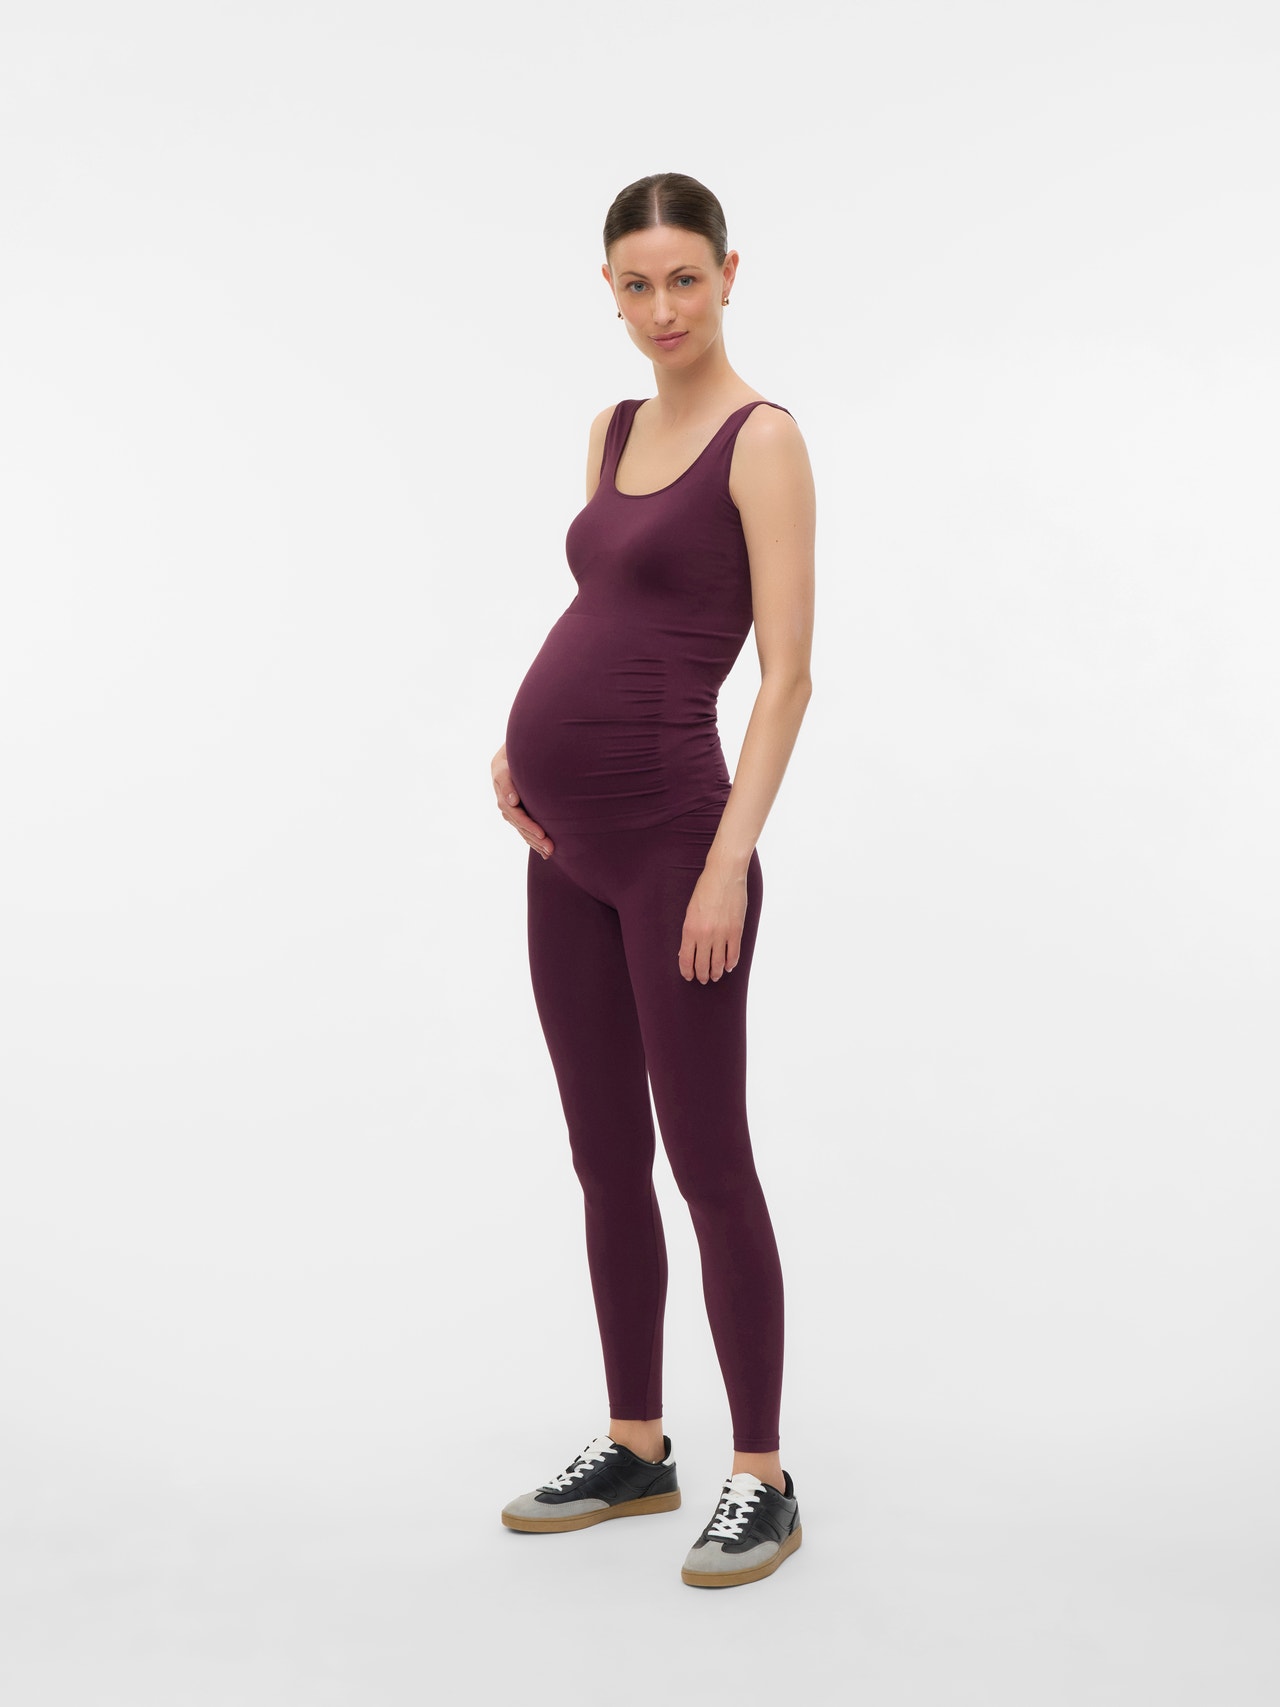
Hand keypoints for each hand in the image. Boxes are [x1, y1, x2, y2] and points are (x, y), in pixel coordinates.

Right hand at [491, 744, 553, 857]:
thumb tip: (513, 802)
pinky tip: (544, 852)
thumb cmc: (513, 756)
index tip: (542, 834)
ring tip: (549, 852)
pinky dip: (534, 841)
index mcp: (503, 790)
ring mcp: (511, 809)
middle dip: (534, 837)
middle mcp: (505, 802)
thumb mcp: (508, 763)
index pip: (515, 812)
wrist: (512, 754)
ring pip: (522, 829)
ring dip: (535, 842)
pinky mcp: (518, 813)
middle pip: (520, 824)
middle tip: (550, 847)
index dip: (528, 824)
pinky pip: (524, 829)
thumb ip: (508, 782)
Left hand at [678, 862, 747, 982]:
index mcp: (690, 929)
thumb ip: (689, 932)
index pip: (686, 959)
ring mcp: (722, 934)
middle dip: (701, 976)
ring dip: (716, 973)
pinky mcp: (736, 931)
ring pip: (718, 963)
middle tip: (703, 979)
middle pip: (702, 965)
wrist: (724, 875)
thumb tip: (686, 951)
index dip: (687, 971)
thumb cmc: (705, 890)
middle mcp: (705, 935)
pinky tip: (728, 966)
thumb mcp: (691, 911)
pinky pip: (733, 954)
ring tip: (714, 976)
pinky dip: (730, 963)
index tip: (688, 976)